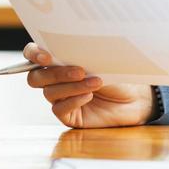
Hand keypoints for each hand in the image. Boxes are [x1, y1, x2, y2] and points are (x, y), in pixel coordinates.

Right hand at [23, 42, 153, 128]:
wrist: (135, 97)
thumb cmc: (116, 73)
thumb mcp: (99, 60)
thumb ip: (79, 56)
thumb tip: (67, 52)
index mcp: (59, 59)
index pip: (33, 54)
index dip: (33, 54)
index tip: (45, 56)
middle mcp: (55, 79)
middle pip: (36, 77)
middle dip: (55, 73)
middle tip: (79, 70)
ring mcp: (60, 98)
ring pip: (50, 92)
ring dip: (72, 86)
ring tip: (95, 82)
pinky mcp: (68, 115)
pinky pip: (59, 108)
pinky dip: (73, 100)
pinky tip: (89, 96)